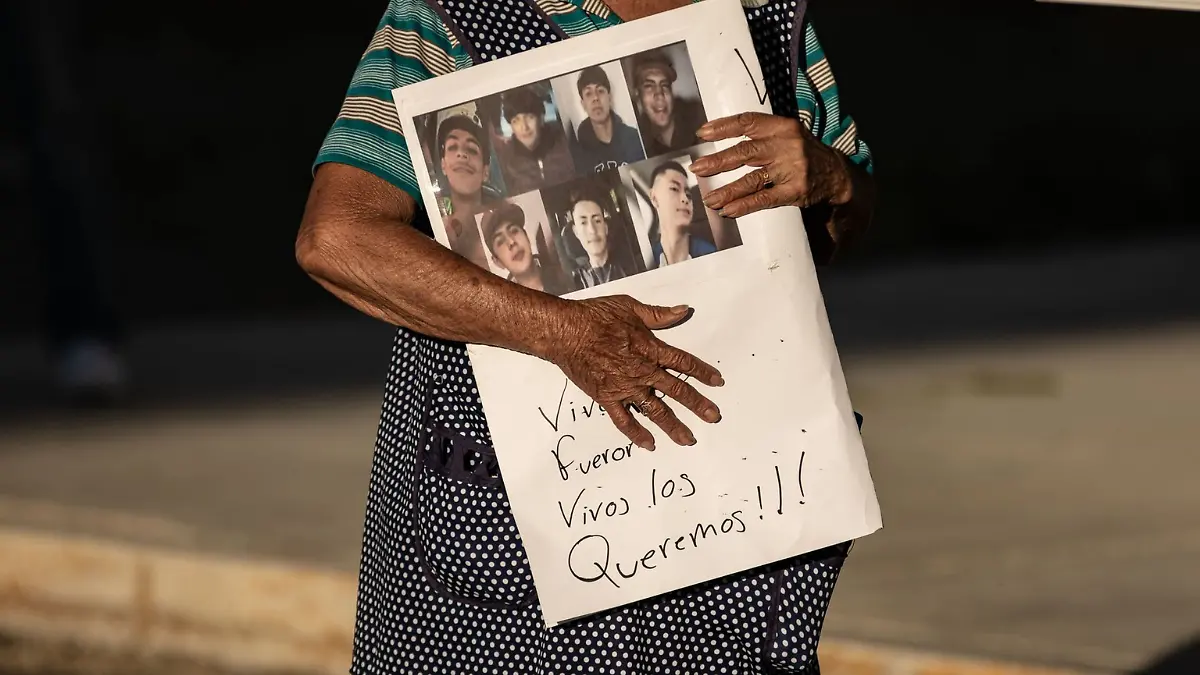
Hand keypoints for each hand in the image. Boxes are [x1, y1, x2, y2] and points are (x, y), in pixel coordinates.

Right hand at [546, 295, 723, 449]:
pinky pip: (624, 420)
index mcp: (650, 349)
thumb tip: (684, 310)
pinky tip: (649, 444)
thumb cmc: (596, 316)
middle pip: (676, 391)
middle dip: (697, 404)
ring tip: (688, 439)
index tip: (717, 382)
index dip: (702, 372)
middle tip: (713, 417)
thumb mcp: (630, 307)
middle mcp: (642, 372)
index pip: (683, 363)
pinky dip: (637, 433)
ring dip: (673, 425)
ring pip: (655, 411)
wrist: (566, 332)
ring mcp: (625, 388)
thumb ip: (659, 314)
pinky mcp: (607, 398)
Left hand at [691, 112, 853, 218]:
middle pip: (746, 152)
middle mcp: (786, 145)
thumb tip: (720, 136)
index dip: (723, 127)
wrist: (836, 174)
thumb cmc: (803, 152)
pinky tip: (728, 210)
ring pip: (752, 179)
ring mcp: (792, 169)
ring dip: (727, 190)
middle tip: (697, 168)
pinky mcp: (795, 191)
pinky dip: (744, 205)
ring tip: (709, 199)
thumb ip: (761, 134)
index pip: (748, 122)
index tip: (702, 133)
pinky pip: (765, 199)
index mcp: (782, 126)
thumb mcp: (787, 134)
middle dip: (718, 161)